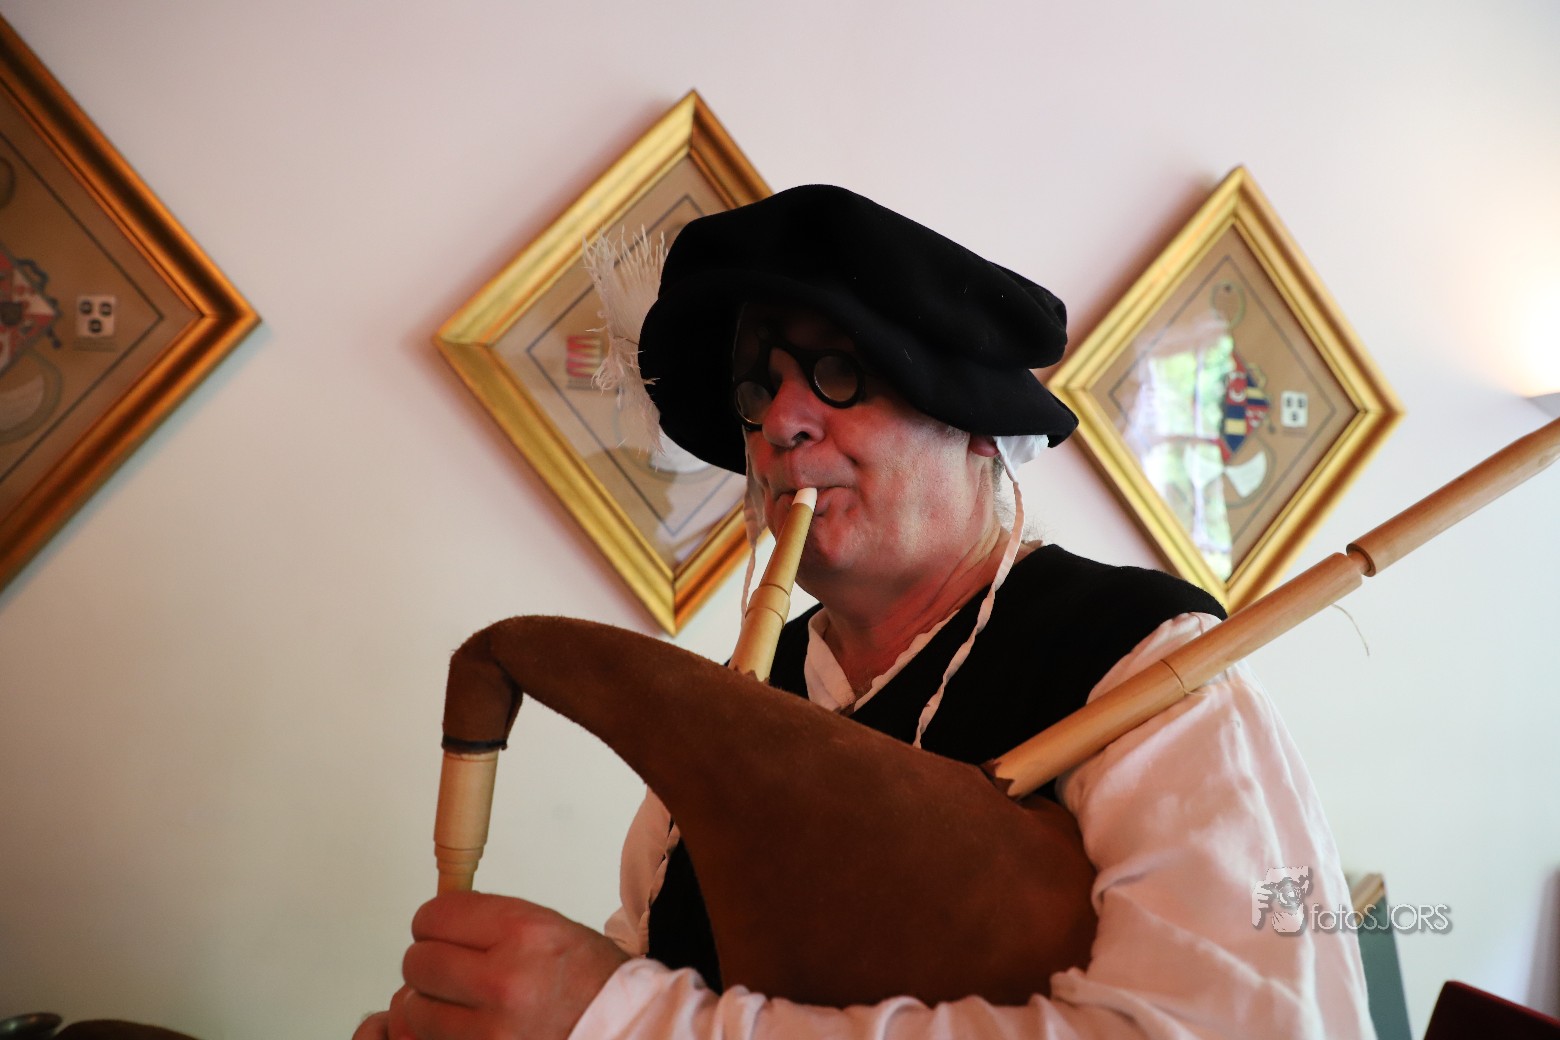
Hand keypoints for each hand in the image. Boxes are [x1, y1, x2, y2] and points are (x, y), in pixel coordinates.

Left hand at [379, 891, 626, 1039]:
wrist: (623, 1029)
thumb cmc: (590, 981)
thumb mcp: (547, 927)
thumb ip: (488, 922)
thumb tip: (431, 926)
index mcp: (523, 932)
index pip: (434, 916)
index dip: (434, 923)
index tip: (442, 931)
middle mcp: (504, 980)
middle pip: (417, 963)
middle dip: (428, 964)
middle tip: (450, 968)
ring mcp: (491, 1030)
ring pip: (413, 1008)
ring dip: (430, 1004)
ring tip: (464, 1002)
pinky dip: (437, 1033)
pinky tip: (467, 1026)